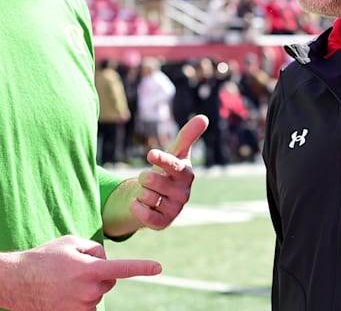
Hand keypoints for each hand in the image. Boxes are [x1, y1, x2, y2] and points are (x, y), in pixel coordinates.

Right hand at [6, 235, 161, 310]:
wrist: (17, 282)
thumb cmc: (44, 258)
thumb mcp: (70, 242)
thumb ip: (94, 248)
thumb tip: (106, 260)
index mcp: (89, 269)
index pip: (122, 268)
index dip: (142, 267)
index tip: (158, 267)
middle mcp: (89, 291)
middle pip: (109, 279)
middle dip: (100, 272)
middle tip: (76, 266)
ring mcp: (82, 307)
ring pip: (98, 292)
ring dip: (88, 285)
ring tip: (64, 279)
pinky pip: (88, 304)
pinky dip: (82, 297)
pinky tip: (65, 292)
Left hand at [130, 114, 208, 229]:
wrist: (156, 197)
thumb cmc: (167, 171)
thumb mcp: (175, 152)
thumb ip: (187, 136)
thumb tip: (204, 117)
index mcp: (186, 175)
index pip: (174, 166)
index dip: (162, 159)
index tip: (150, 153)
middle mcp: (183, 193)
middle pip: (154, 182)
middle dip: (144, 177)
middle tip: (146, 178)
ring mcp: (174, 210)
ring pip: (147, 197)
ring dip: (141, 193)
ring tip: (147, 192)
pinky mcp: (163, 223)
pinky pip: (145, 215)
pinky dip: (137, 207)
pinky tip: (138, 203)